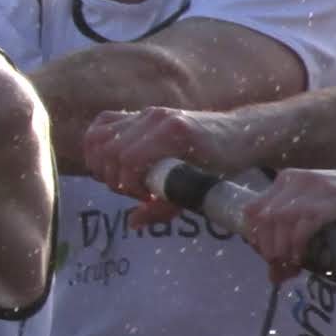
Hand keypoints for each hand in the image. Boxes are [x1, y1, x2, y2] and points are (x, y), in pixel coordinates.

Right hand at [64, 107, 223, 202]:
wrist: (238, 134)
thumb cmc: (222, 165)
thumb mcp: (198, 190)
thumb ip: (164, 207)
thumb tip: (133, 222)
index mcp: (174, 133)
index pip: (128, 159)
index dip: (129, 186)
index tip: (145, 198)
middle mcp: (156, 118)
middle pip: (109, 150)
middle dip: (115, 179)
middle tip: (135, 193)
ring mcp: (146, 113)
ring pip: (99, 137)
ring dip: (102, 164)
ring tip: (123, 180)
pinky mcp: (140, 114)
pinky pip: (102, 125)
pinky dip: (97, 146)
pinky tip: (112, 164)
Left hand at [225, 169, 335, 279]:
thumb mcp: (320, 212)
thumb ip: (295, 234)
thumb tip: (275, 271)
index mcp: (289, 180)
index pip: (252, 211)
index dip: (255, 240)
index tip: (269, 261)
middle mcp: (297, 180)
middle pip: (262, 220)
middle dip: (267, 251)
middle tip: (280, 272)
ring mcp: (316, 188)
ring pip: (279, 222)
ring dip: (281, 251)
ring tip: (291, 269)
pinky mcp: (334, 200)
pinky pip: (304, 225)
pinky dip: (298, 245)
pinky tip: (302, 258)